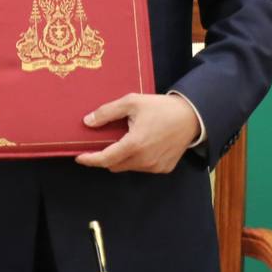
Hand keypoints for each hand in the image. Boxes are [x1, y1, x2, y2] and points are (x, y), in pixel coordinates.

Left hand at [75, 93, 200, 173]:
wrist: (192, 117)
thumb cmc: (160, 107)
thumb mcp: (131, 102)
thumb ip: (107, 112)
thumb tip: (87, 122)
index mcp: (134, 145)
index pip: (105, 159)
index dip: (90, 160)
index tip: (79, 157)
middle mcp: (144, 160)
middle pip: (114, 165)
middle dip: (105, 156)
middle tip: (103, 143)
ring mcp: (155, 167)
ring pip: (128, 167)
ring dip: (121, 158)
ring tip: (125, 140)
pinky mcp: (164, 168)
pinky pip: (142, 168)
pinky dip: (136, 160)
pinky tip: (141, 145)